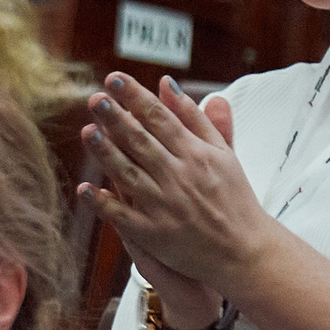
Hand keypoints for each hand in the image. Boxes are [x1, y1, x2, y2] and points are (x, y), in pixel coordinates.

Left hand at [76, 75, 273, 294]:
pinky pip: (123, 216)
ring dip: (106, 153)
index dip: (135, 98)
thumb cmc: (233, 197)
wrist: (244, 250)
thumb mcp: (222, 153)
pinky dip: (104, 203)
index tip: (114, 80)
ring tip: (87, 131)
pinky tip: (85, 189)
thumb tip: (167, 84)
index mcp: (196, 155)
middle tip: (95, 99)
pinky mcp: (154, 234)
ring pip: (129, 174)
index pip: (160, 119)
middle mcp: (179, 177)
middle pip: (141, 142)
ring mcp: (164, 206)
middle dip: (117, 119)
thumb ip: (194, 118)